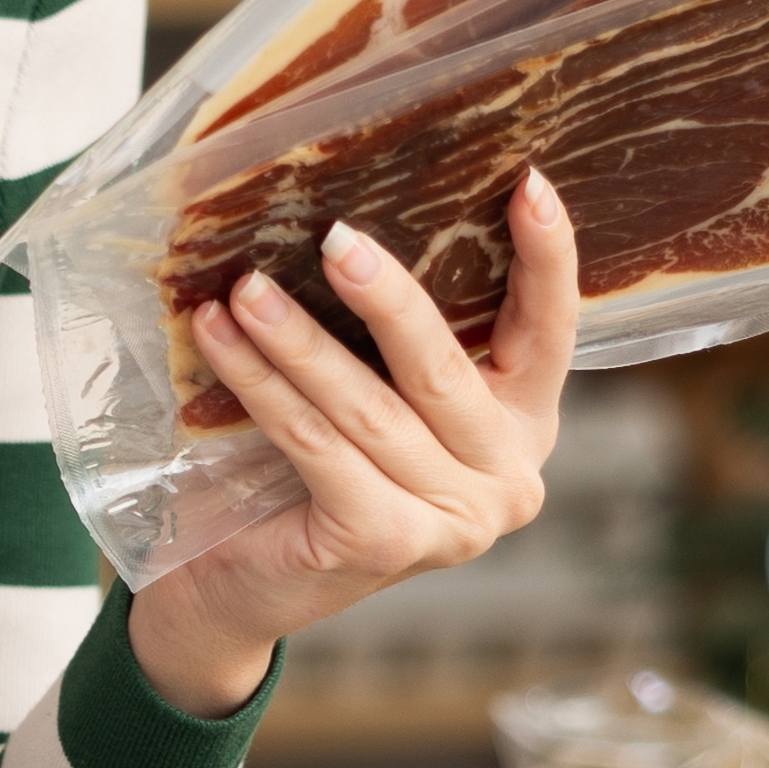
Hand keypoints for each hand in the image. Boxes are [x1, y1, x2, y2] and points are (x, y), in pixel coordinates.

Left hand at [129, 168, 581, 711]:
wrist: (243, 585)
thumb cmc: (308, 467)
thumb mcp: (375, 393)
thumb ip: (393, 338)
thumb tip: (350, 220)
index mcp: (524, 424)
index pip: (550, 331)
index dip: (547, 258)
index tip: (528, 183)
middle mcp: (509, 477)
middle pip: (444, 368)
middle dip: (386, 297)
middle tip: (334, 235)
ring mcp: (455, 521)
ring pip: (368, 408)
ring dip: (298, 340)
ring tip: (244, 287)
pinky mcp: (385, 543)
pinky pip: (317, 446)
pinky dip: (263, 388)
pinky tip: (219, 341)